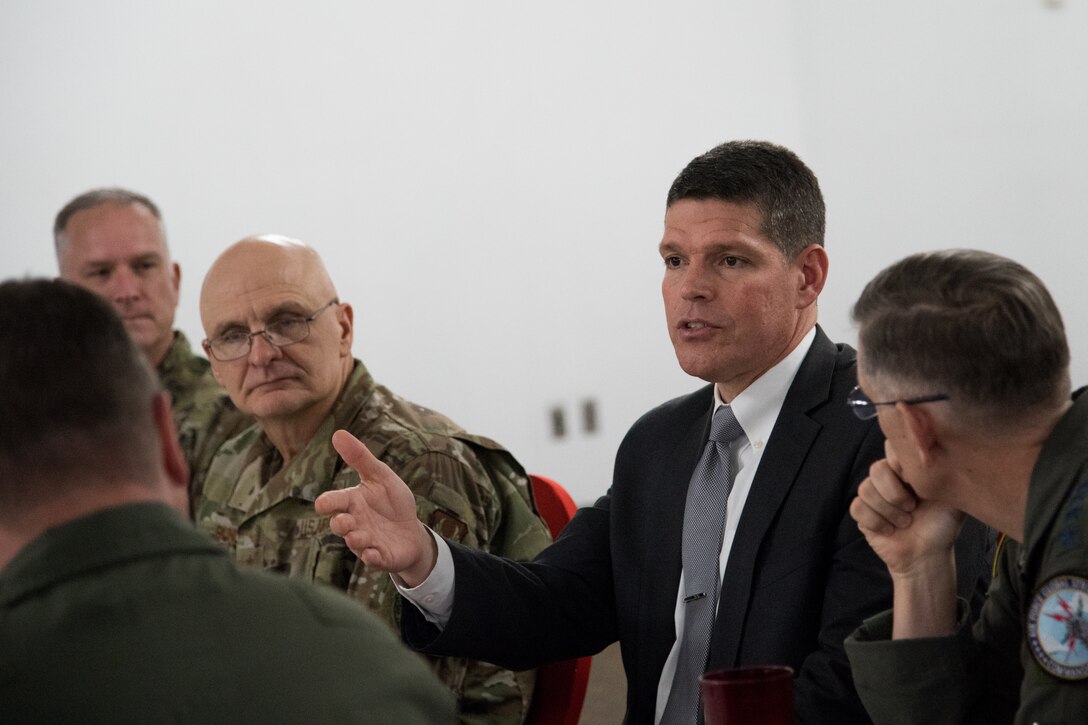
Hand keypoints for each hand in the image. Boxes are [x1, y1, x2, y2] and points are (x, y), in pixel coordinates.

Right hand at [314, 430, 436, 585]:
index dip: (329, 502)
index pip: (335, 501)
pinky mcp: (380, 557)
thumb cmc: (392, 502)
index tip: (321, 503)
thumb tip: (337, 433)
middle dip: (340, 524)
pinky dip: (371, 558)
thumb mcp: (380, 476)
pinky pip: (372, 560)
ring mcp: (366, 541)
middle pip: (340, 524)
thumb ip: (360, 458)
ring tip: (359, 537)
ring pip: (355, 542)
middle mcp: (355, 523)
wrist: (412, 532)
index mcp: (353, 502)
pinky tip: (372, 554)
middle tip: (344, 521)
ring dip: (356, 540)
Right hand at [850, 452, 963, 579]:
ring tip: (905, 522)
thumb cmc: (942, 525)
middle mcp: (888, 478)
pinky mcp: (862, 513)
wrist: (929, 554)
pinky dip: (876, 521)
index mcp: (907, 469)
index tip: (914, 481)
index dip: (900, 462)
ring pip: (865, 489)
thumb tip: (945, 452)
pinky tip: (889, 530)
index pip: (892, 448)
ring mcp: (873, 495)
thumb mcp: (953, 496)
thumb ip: (950, 472)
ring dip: (888, 510)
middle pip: (876, 469)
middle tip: (913, 508)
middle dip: (895, 493)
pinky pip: (858, 508)